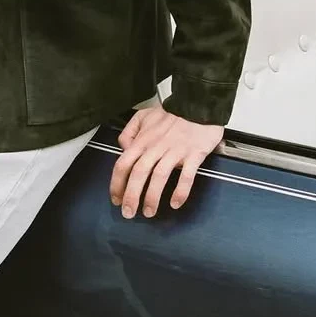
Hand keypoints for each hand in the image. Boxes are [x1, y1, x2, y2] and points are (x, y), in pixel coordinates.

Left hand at [109, 105, 223, 219]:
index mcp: (143, 140)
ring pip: (160, 176)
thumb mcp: (144, 116)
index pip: (123, 164)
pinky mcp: (194, 154)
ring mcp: (175, 151)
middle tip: (129, 213)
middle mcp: (156, 147)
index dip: (117, 183)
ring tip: (149, 212)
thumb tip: (123, 148)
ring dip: (152, 197)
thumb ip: (130, 132)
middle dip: (131, 196)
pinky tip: (175, 203)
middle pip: (139, 173)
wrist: (199, 103)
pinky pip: (187, 175)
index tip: (116, 199)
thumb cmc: (172, 113)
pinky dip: (181, 191)